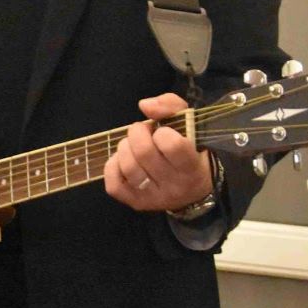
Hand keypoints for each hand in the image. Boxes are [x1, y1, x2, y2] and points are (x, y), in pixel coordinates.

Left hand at [103, 93, 213, 212]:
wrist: (193, 190)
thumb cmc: (190, 151)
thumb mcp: (189, 123)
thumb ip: (170, 106)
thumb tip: (144, 105)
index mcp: (191, 167)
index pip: (172, 145)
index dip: (162, 132)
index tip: (163, 131)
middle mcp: (174, 186)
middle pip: (144, 152)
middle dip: (137, 133)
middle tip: (142, 132)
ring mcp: (153, 198)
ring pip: (127, 166)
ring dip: (125, 148)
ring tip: (133, 145)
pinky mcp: (136, 203)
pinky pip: (113, 184)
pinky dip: (113, 166)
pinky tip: (124, 161)